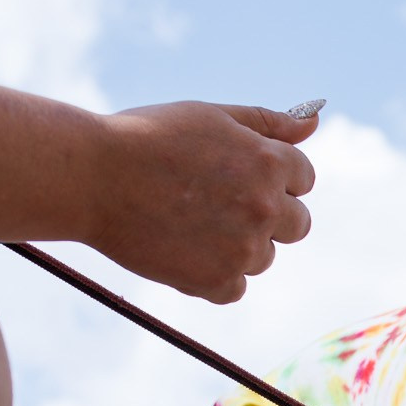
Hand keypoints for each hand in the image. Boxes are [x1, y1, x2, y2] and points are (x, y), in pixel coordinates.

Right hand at [87, 101, 318, 301]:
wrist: (90, 177)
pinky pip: (234, 288)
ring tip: (186, 222)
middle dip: (266, 216)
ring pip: (263, 257)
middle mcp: (266, 207)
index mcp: (270, 163)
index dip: (271, 177)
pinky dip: (211, 276)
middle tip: (216, 203)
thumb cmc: (146, 139)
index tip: (237, 176)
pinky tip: (179, 249)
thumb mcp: (210, 117)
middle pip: (297, 225)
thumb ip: (266, 123)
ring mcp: (244, 248)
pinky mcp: (217, 281)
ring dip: (237, 246)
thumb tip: (315, 120)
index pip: (303, 179)